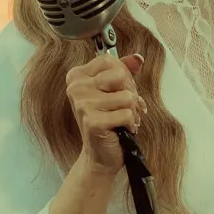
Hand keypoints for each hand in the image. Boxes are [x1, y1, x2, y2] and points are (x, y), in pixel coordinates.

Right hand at [65, 53, 145, 176]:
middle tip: (122, 107)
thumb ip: (125, 70)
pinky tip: (121, 129)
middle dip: (129, 93)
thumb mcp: (115, 91)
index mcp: (78, 76)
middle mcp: (76, 88)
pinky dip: (130, 123)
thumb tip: (137, 58)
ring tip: (122, 119)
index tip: (118, 90)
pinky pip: (127, 114)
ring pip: (127, 96)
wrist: (101, 154)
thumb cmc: (108, 120)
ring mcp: (83, 105)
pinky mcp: (93, 122)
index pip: (110, 61)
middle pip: (120, 76)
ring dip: (131, 110)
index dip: (123, 75)